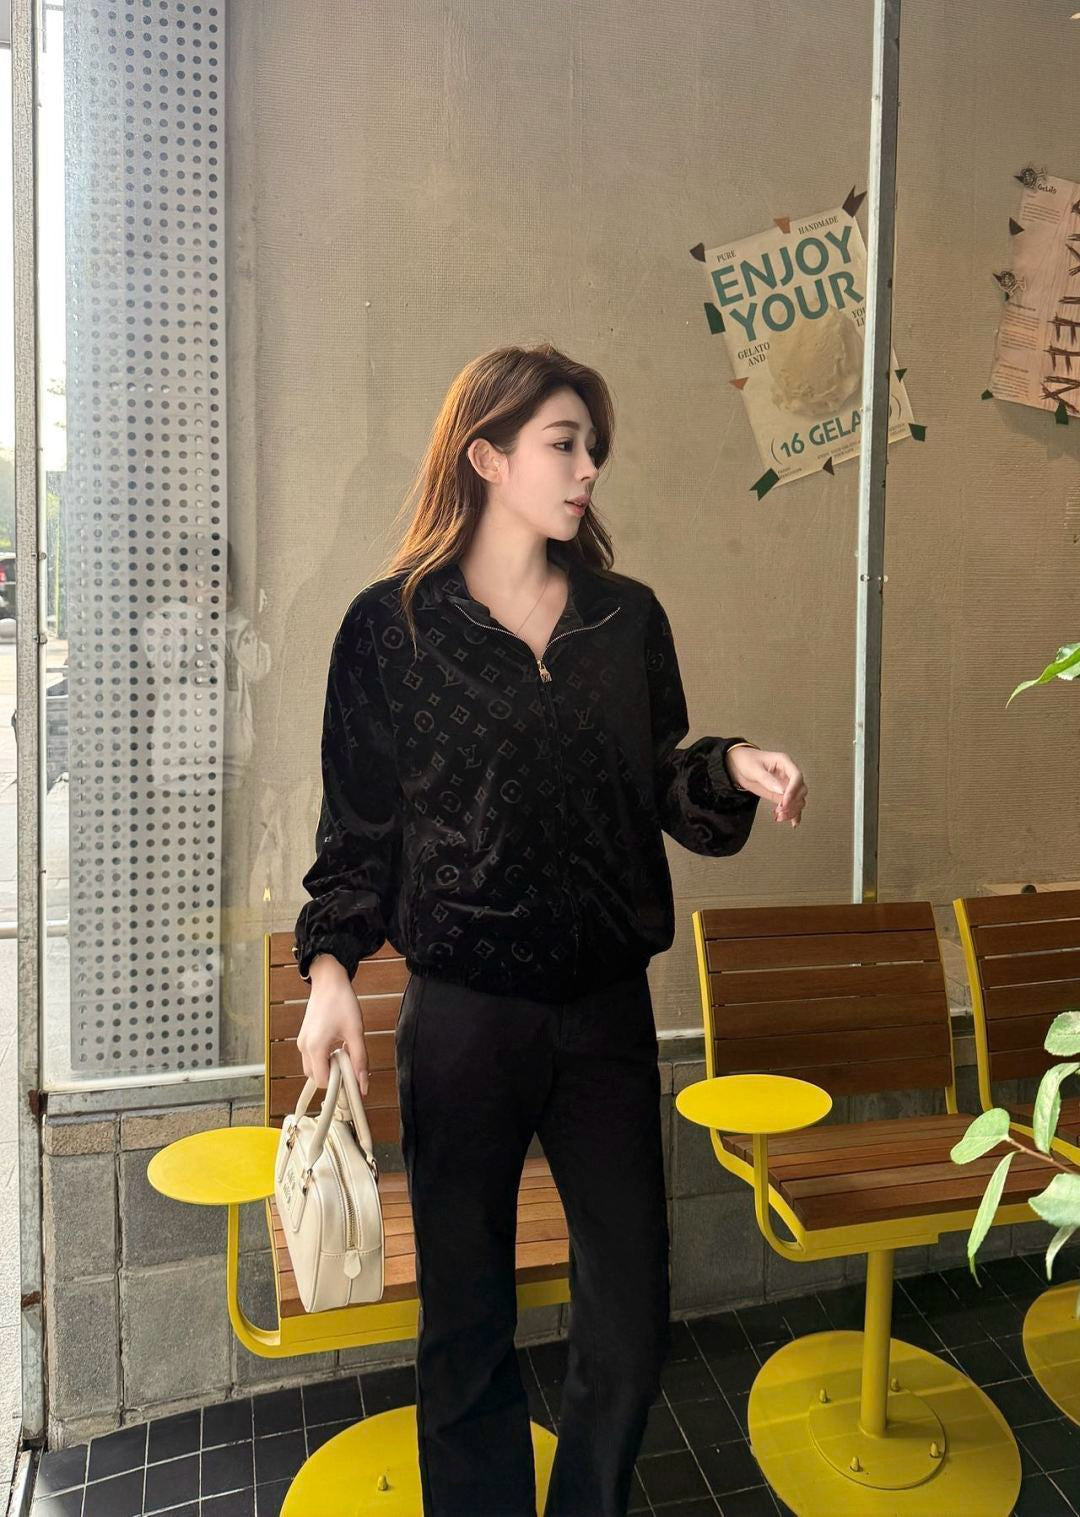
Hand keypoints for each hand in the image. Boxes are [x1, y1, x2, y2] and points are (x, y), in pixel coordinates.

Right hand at [296, 957, 370, 1094]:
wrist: (329, 981)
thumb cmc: (341, 1001)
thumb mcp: (356, 1032)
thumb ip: (360, 1060)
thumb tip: (363, 1085)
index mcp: (315, 1047)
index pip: (323, 1082)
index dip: (339, 1083)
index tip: (352, 1076)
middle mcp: (304, 1047)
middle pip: (316, 1078)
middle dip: (333, 1076)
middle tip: (350, 1063)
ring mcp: (302, 1042)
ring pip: (313, 1069)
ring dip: (328, 1067)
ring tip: (344, 1052)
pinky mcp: (304, 1038)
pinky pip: (312, 1058)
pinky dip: (324, 1059)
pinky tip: (338, 1047)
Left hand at [726, 747, 806, 828]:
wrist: (739, 766)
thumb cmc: (746, 762)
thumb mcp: (754, 769)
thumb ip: (767, 779)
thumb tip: (782, 791)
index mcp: (784, 762)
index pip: (797, 776)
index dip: (793, 790)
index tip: (784, 802)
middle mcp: (788, 774)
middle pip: (801, 790)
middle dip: (792, 802)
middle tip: (780, 810)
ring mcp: (787, 785)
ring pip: (798, 800)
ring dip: (792, 810)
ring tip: (778, 817)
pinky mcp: (782, 795)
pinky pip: (793, 805)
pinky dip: (793, 814)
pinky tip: (792, 823)